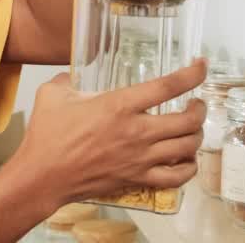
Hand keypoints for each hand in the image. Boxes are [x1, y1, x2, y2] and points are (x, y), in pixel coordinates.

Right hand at [10, 60, 208, 207]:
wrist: (43, 176)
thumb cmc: (47, 135)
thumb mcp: (52, 94)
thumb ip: (66, 80)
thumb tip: (69, 76)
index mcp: (119, 105)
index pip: (168, 86)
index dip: (192, 74)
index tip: (201, 66)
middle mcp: (137, 131)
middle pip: (188, 120)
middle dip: (199, 109)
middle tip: (195, 103)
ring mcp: (140, 158)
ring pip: (187, 147)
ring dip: (196, 136)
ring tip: (192, 129)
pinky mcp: (137, 179)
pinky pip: (176, 177)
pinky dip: (188, 167)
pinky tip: (186, 159)